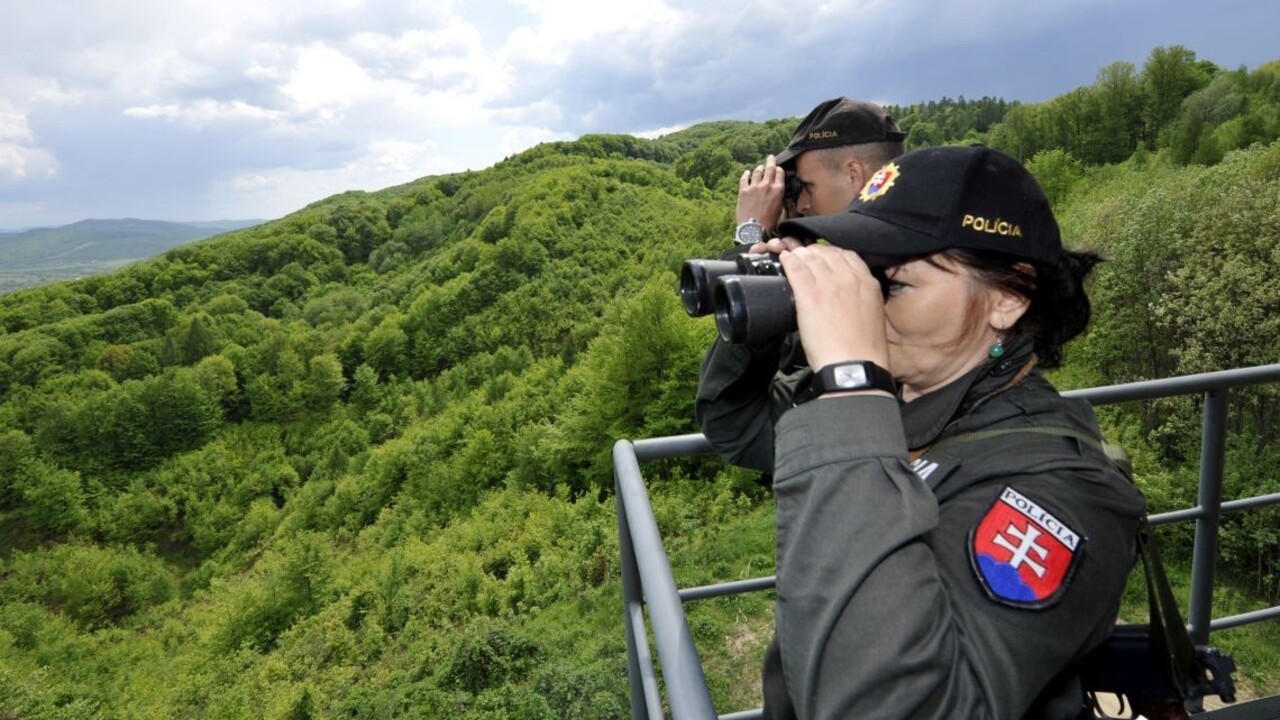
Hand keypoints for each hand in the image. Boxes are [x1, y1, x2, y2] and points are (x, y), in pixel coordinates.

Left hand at [737, 154, 785, 232]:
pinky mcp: (744, 191)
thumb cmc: (768, 222)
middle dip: (770, 161)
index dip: (778, 169)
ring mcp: (754, 187)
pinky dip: (746, 174)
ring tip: (759, 167)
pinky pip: (744, 178)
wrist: (754, 229)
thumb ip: (779, 198)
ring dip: (759, 168)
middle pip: (769, 168)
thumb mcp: (780, 209)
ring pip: (757, 171)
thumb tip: (778, 193)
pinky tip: (747, 172)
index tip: (777, 168)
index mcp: (778, 190)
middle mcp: (767, 185)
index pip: (780, 173)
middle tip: (770, 158)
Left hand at [778, 244, 888, 371]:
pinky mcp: (810, 296)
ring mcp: (828, 286)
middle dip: (815, 252)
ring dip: (800, 255)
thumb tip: (847, 297)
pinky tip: (784, 259)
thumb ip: (860, 299)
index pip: (848, 256)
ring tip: (792, 256)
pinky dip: (788, 261)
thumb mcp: (872, 315)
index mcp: (867, 284)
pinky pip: (796, 269)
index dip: (832, 254)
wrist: (854, 365)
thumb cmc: (864, 350)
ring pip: (811, 258)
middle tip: (805, 256)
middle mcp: (849, 279)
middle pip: (828, 254)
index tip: (824, 258)